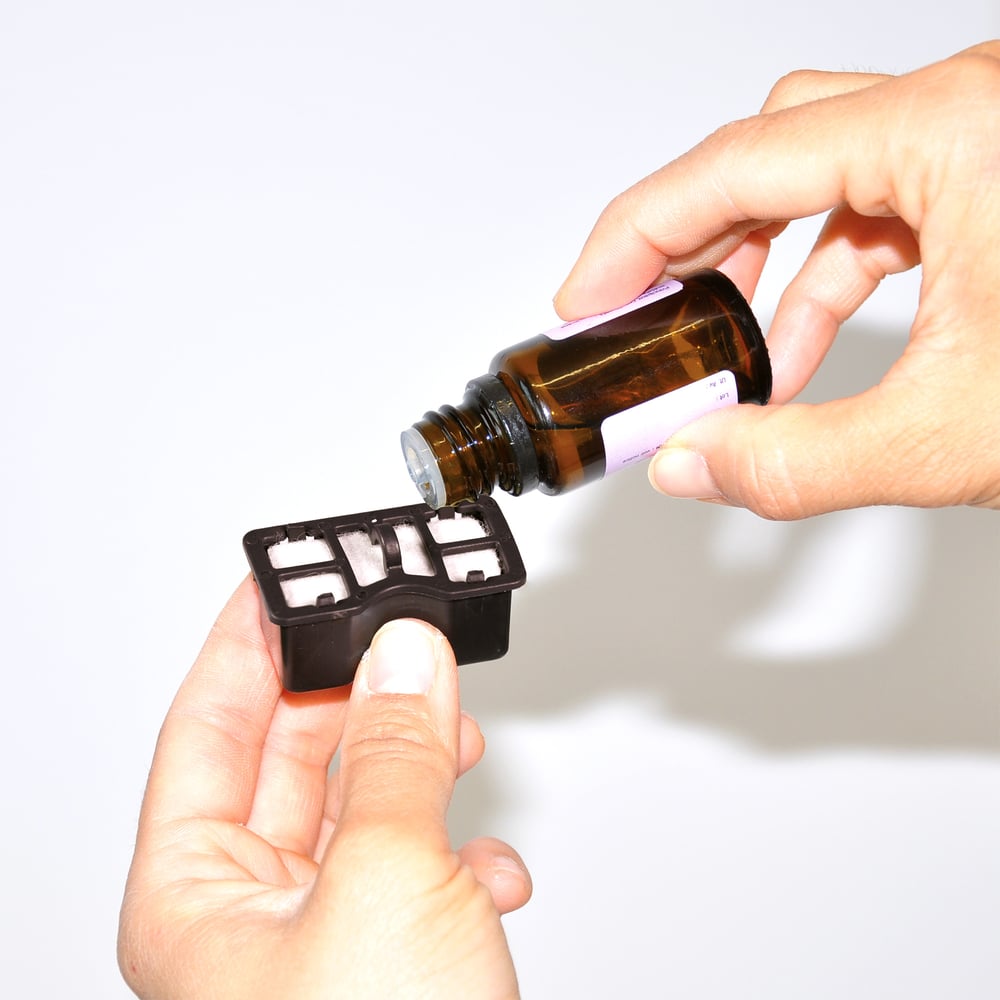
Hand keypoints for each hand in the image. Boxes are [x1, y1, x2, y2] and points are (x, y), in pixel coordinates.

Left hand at [118, 577, 529, 998]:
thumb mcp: (385, 879)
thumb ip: (396, 756)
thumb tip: (404, 657)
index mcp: (192, 902)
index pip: (204, 731)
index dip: (243, 646)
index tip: (281, 583)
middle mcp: (247, 920)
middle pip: (289, 761)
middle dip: (351, 694)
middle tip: (390, 633)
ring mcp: (322, 940)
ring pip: (363, 810)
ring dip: (419, 767)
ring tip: (456, 731)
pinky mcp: (390, 961)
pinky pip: (417, 871)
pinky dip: (460, 852)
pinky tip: (489, 863)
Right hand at [555, 42, 999, 518]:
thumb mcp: (956, 433)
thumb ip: (796, 462)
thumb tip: (692, 467)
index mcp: (956, 131)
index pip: (734, 164)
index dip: (635, 235)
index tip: (585, 296)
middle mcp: (972, 108)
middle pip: (769, 150)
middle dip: (690, 241)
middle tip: (637, 315)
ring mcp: (991, 136)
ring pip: (825, 177)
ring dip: (762, 267)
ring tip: (726, 357)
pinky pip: (882, 208)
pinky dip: (828, 275)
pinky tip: (805, 349)